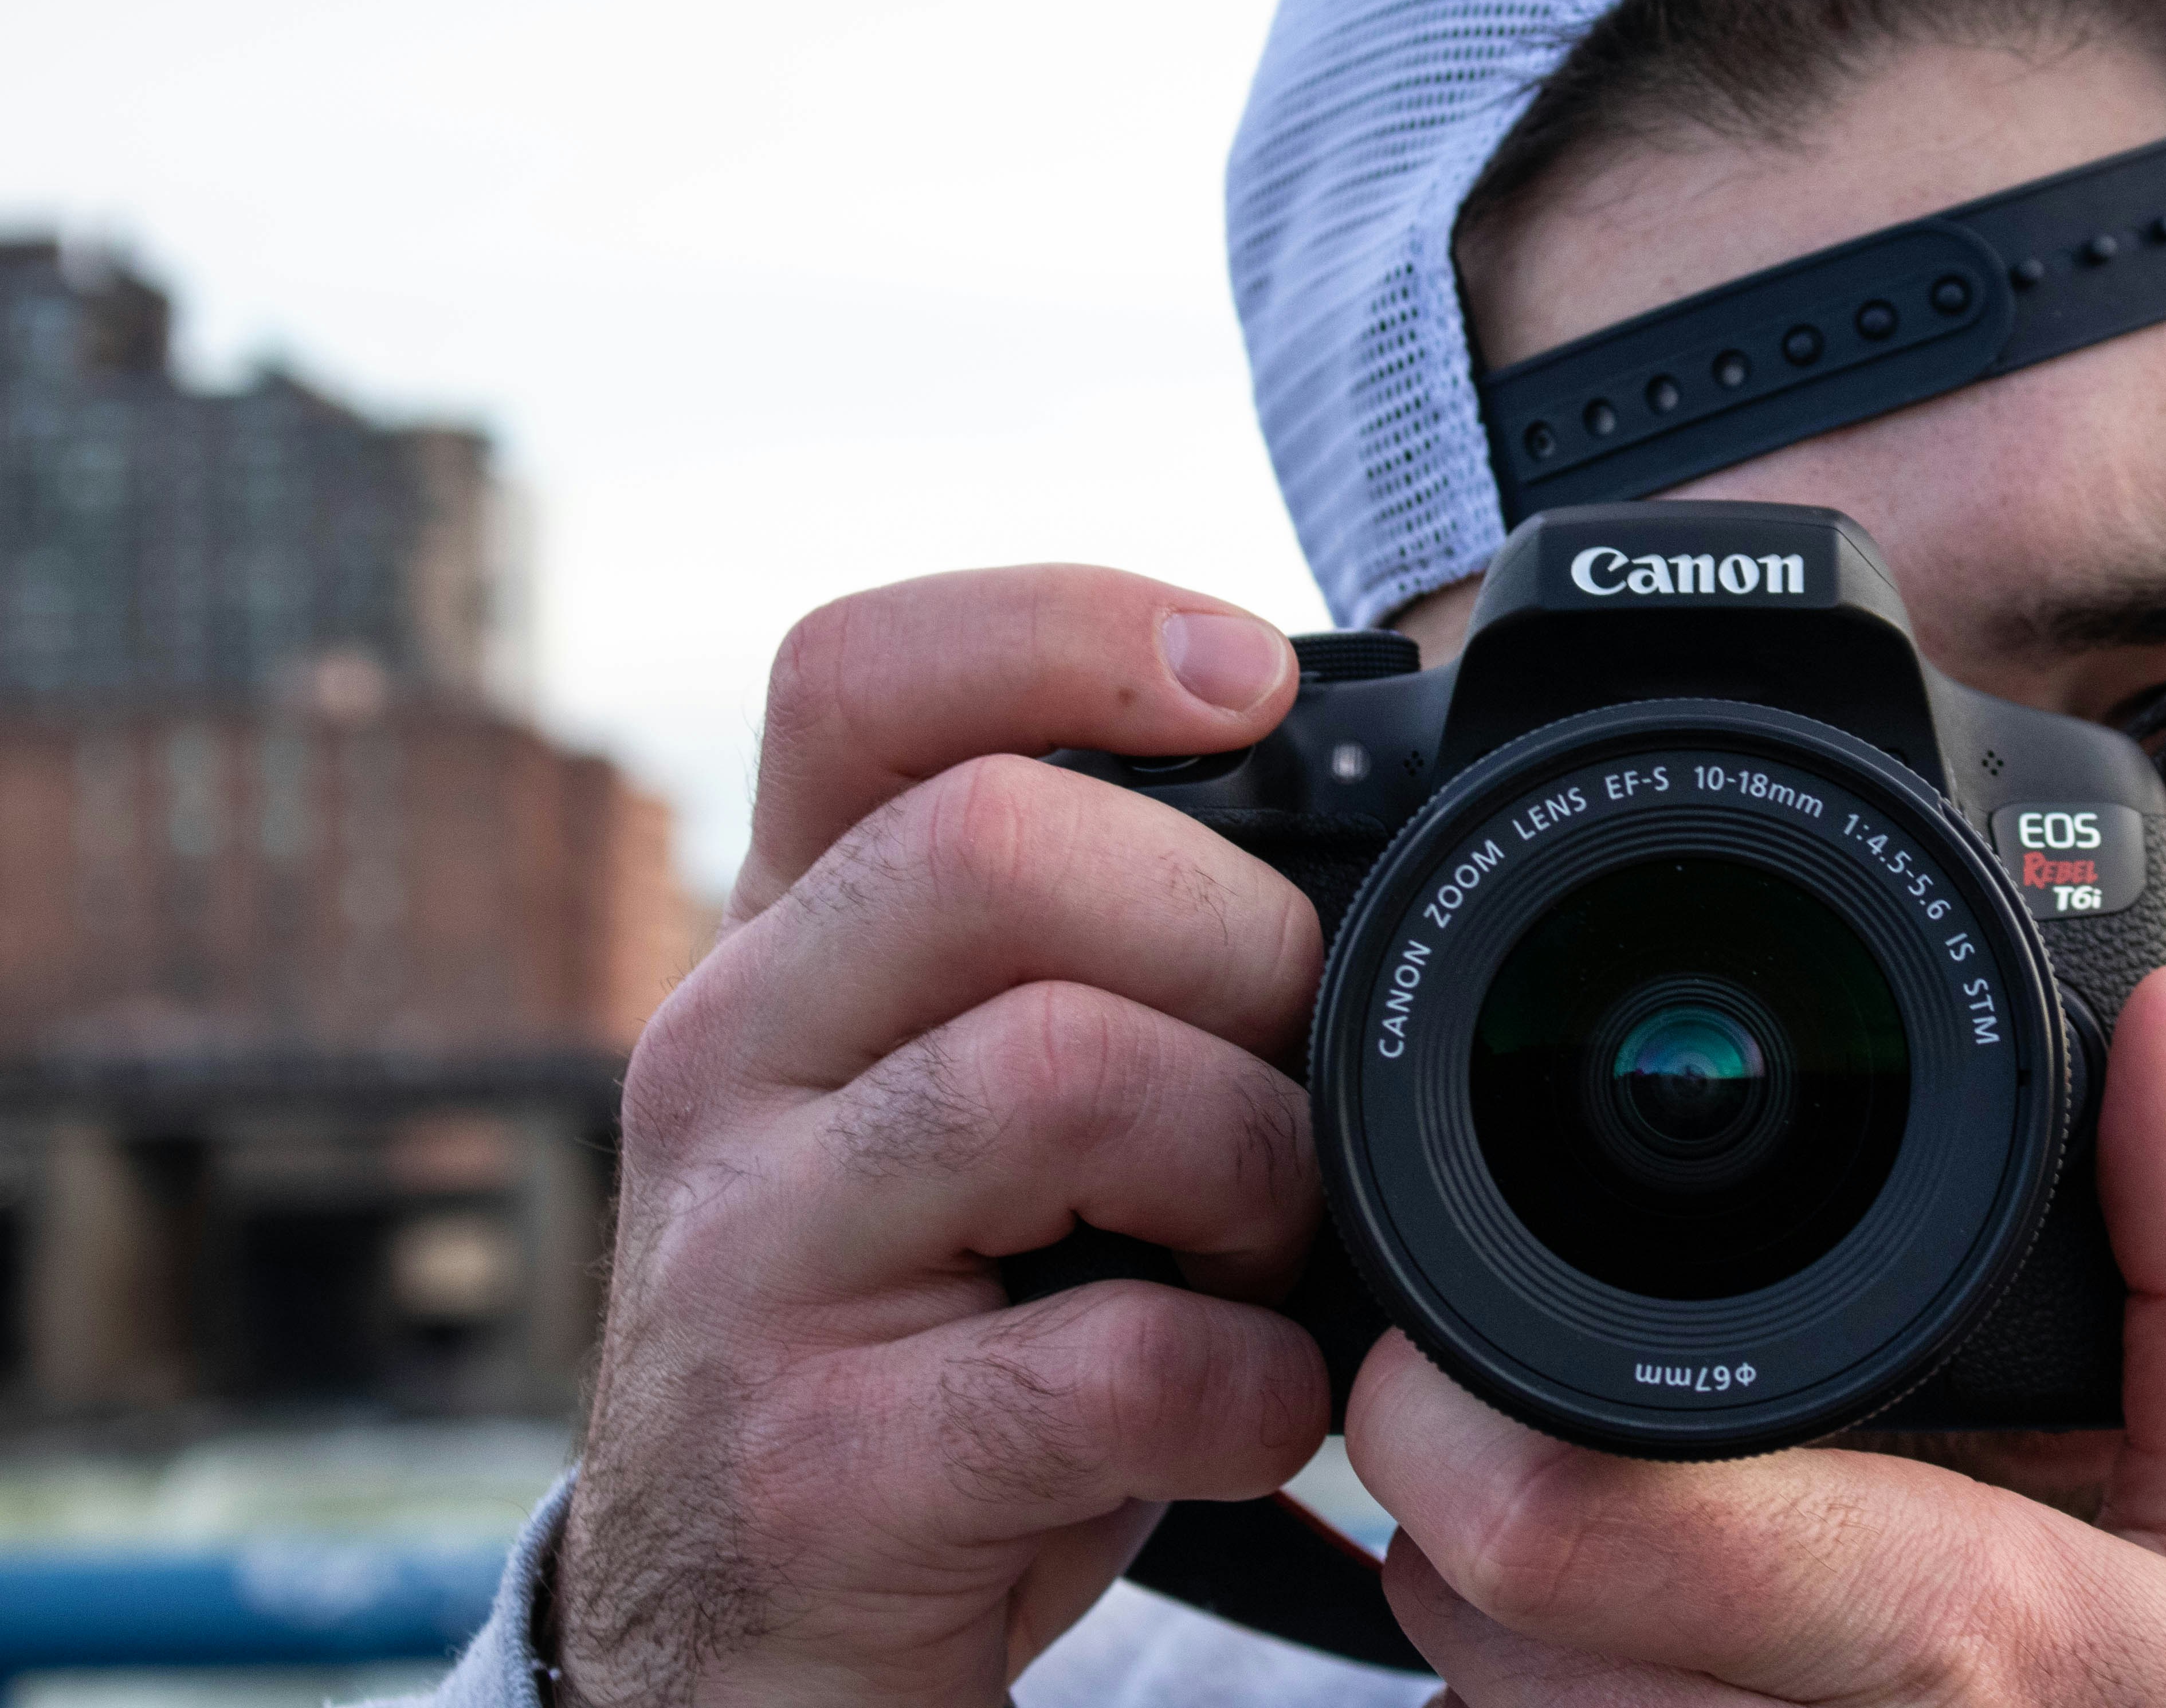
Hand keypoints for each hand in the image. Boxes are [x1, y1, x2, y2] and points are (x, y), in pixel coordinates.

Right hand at [552, 568, 1326, 1704]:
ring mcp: (749, 1261)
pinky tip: (1255, 1406)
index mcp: (790, 937)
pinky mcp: (820, 1466)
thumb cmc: (937, 1325)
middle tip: (1297, 1058)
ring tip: (1274, 1245)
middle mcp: (730, 1057)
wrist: (750, 1640)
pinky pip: (1108, 1359)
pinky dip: (1247, 1383)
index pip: (862, 679)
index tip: (1253, 683)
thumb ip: (1098, 945)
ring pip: (1061, 1072)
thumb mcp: (980, 1097)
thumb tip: (1363, 807)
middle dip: (1232, 936)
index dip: (1070, 630)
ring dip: (1253, 1158)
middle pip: (998, 846)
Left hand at [1350, 962, 2165, 1704]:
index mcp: (1966, 1633)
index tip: (1449, 1342)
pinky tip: (1633, 1651)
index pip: (1583, 1530)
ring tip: (1619, 1535)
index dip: (1468, 1428)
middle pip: (1485, 1623)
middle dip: (1474, 1493)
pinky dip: (1538, 1702)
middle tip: (1542, 1411)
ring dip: (1493, 1619)